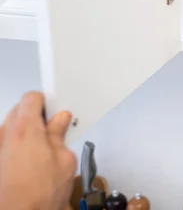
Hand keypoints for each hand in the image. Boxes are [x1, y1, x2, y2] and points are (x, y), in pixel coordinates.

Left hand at [0, 92, 76, 209]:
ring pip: (10, 130)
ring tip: (41, 153)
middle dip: (36, 117)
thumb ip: (59, 135)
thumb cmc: (38, 196)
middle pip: (19, 112)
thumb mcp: (64, 161)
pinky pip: (4, 145)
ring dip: (25, 134)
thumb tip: (60, 122)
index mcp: (25, 129)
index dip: (46, 102)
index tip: (56, 111)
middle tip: (53, 132)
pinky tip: (28, 165)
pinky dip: (15, 149)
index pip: (31, 98)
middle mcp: (4, 135)